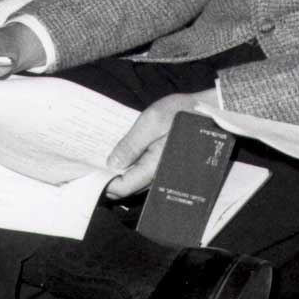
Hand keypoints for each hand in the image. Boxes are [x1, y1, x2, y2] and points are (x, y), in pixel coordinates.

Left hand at [103, 89, 220, 198]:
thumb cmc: (182, 113)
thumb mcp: (151, 122)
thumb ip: (130, 144)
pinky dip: (132, 167)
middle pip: (127, 187)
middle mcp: (158, 175)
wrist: (209, 111)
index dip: (103, 182)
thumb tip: (112, 163)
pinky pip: (144, 172)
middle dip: (109, 178)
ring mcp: (164, 171)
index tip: (89, 172)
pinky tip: (124, 154)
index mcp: (153, 167)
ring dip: (120, 173)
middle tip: (92, 165)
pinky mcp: (167, 164)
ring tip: (105, 158)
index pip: (122, 187)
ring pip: (135, 180)